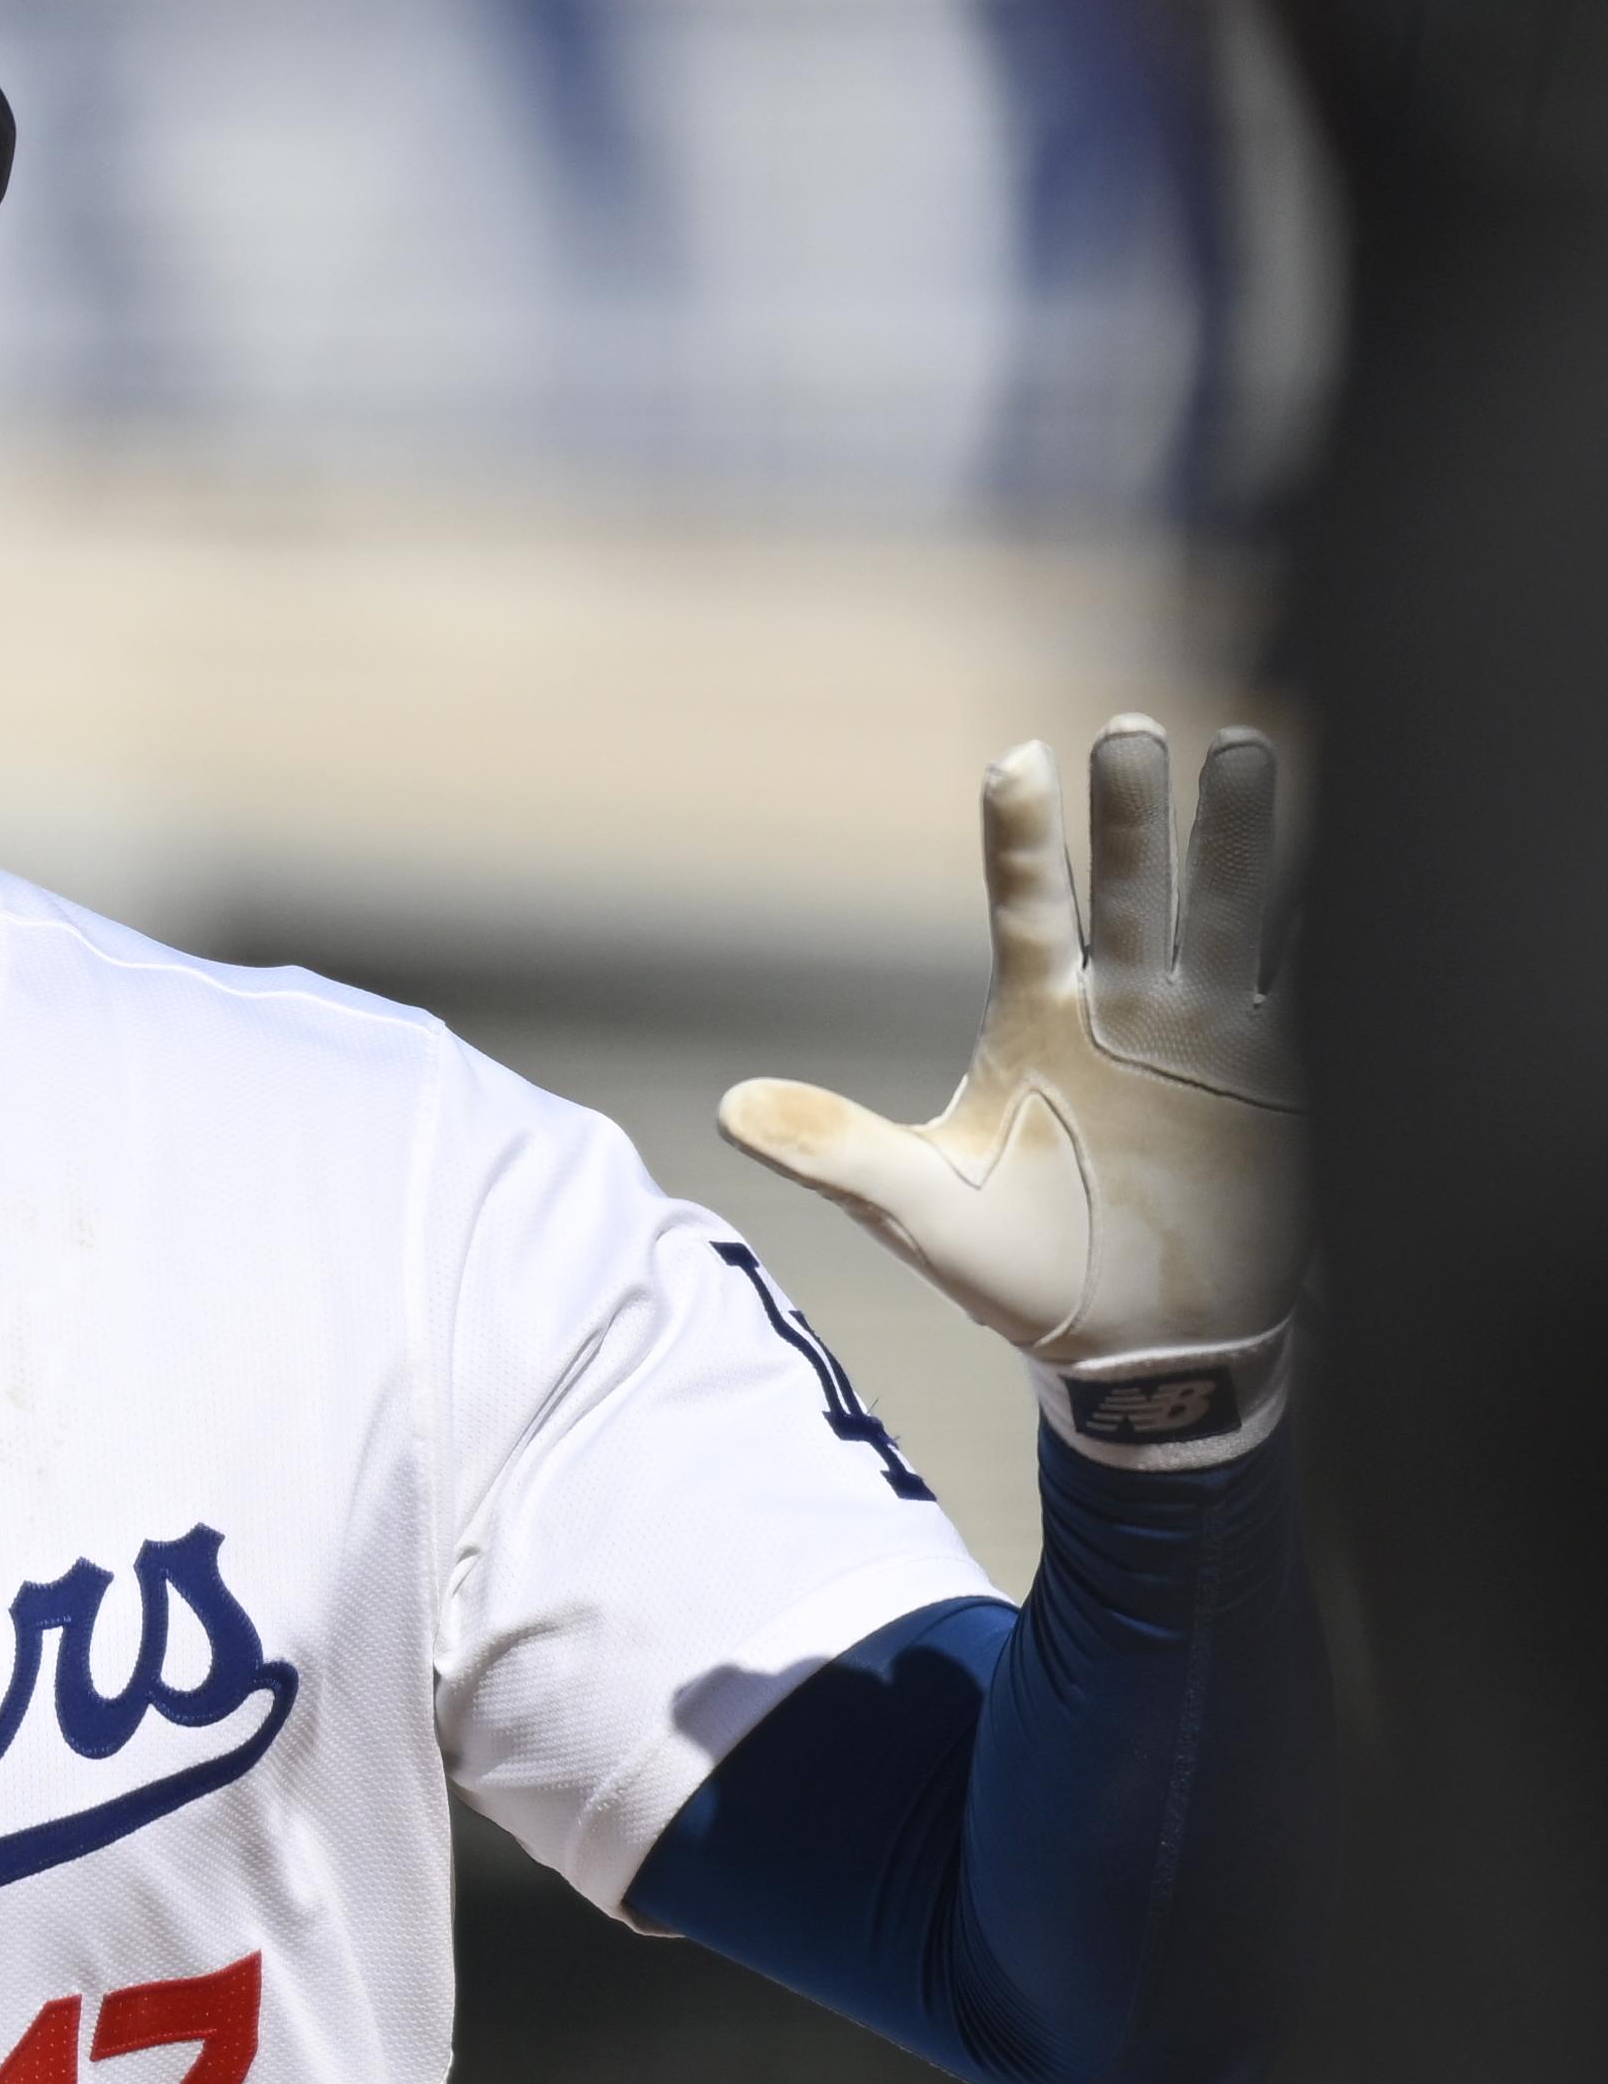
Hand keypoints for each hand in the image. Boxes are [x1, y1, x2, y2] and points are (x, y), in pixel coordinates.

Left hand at [718, 721, 1301, 1457]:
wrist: (1135, 1351)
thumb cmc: (1018, 1270)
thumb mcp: (920, 1208)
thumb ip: (836, 1150)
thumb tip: (725, 1111)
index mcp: (1039, 1016)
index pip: (1027, 902)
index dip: (1022, 835)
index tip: (1015, 759)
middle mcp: (1130, 1004)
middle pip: (1133, 887)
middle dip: (1135, 816)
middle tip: (1131, 733)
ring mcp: (1213, 1033)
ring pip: (1230, 912)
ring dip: (1239, 841)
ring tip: (1246, 750)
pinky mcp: (1288, 1081)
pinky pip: (1314, 988)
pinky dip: (1333, 933)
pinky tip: (1357, 863)